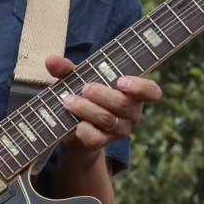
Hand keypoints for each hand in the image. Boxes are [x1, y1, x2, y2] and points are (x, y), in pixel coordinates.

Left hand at [45, 55, 161, 153]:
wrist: (74, 128)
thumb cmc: (84, 96)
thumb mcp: (78, 78)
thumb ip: (67, 69)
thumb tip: (51, 60)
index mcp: (133, 93)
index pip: (152, 92)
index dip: (140, 87)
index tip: (121, 81)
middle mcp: (131, 113)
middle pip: (122, 103)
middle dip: (99, 93)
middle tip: (84, 88)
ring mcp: (119, 130)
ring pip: (106, 119)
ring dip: (84, 108)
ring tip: (68, 101)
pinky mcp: (103, 143)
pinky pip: (94, 137)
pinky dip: (82, 128)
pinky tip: (74, 123)